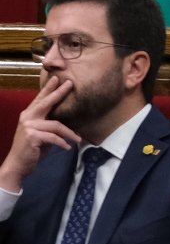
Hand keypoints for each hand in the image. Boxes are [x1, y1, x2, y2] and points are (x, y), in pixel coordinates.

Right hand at [0, 75, 76, 192]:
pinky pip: (53, 137)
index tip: (57, 78)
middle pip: (46, 103)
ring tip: (78, 139)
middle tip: (70, 84)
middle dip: (59, 93)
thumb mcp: (41, 133)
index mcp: (28, 115)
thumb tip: (65, 115)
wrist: (18, 165)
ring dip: (69, 133)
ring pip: (56, 125)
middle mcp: (27, 117)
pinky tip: (67, 147)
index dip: (49, 88)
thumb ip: (48, 122)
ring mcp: (28, 126)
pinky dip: (62, 143)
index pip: (40, 99)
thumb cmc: (32, 149)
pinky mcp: (32, 136)